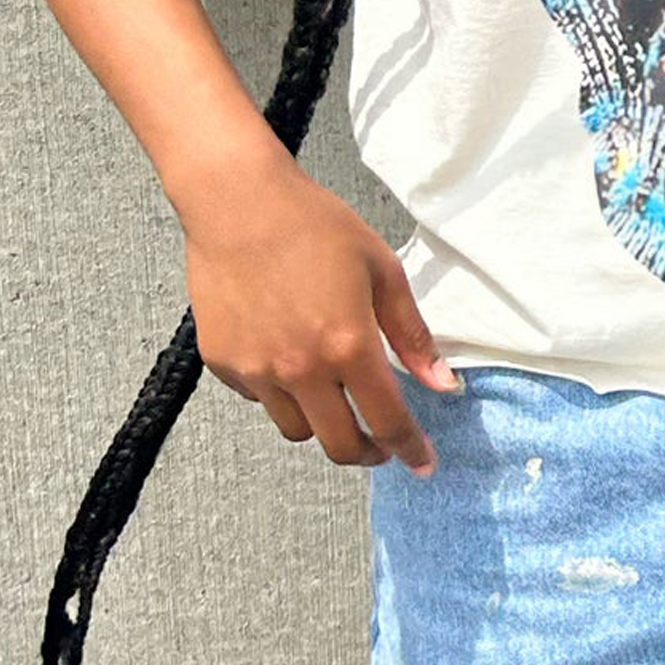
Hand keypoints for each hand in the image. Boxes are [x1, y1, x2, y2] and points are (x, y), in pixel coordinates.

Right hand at [181, 156, 456, 472]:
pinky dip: (280, 392)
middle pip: (340, 445)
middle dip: (368, 452)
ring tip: (332, 390)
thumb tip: (442, 383)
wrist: (236, 201)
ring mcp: (256, 370)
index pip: (388, 421)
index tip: (422, 463)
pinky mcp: (222, 364)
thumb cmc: (314, 226)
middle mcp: (300, 368)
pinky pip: (260, 399)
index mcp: (348, 345)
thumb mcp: (382, 271)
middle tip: (381, 442)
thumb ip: (412, 334)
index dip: (410, 449)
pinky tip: (287, 355)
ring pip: (297, 430)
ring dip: (323, 422)